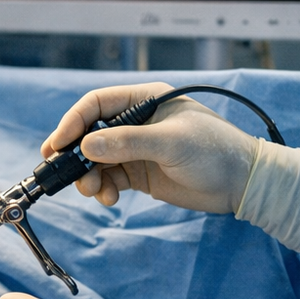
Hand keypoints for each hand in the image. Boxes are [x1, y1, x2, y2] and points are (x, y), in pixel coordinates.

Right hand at [42, 82, 259, 213]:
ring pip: (96, 159)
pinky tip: (109, 198)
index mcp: (143, 100)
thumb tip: (86, 146)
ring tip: (92, 191)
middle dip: (75, 153)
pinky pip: (109, 178)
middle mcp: (136, 121)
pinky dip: (103, 188)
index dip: (73, 122)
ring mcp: (136, 148)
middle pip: (90, 133)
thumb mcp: (170, 143)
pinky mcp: (140, 173)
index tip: (57, 144)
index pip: (97, 104)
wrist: (242, 183)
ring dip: (88, 175)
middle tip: (62, 171)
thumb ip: (127, 142)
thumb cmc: (214, 151)